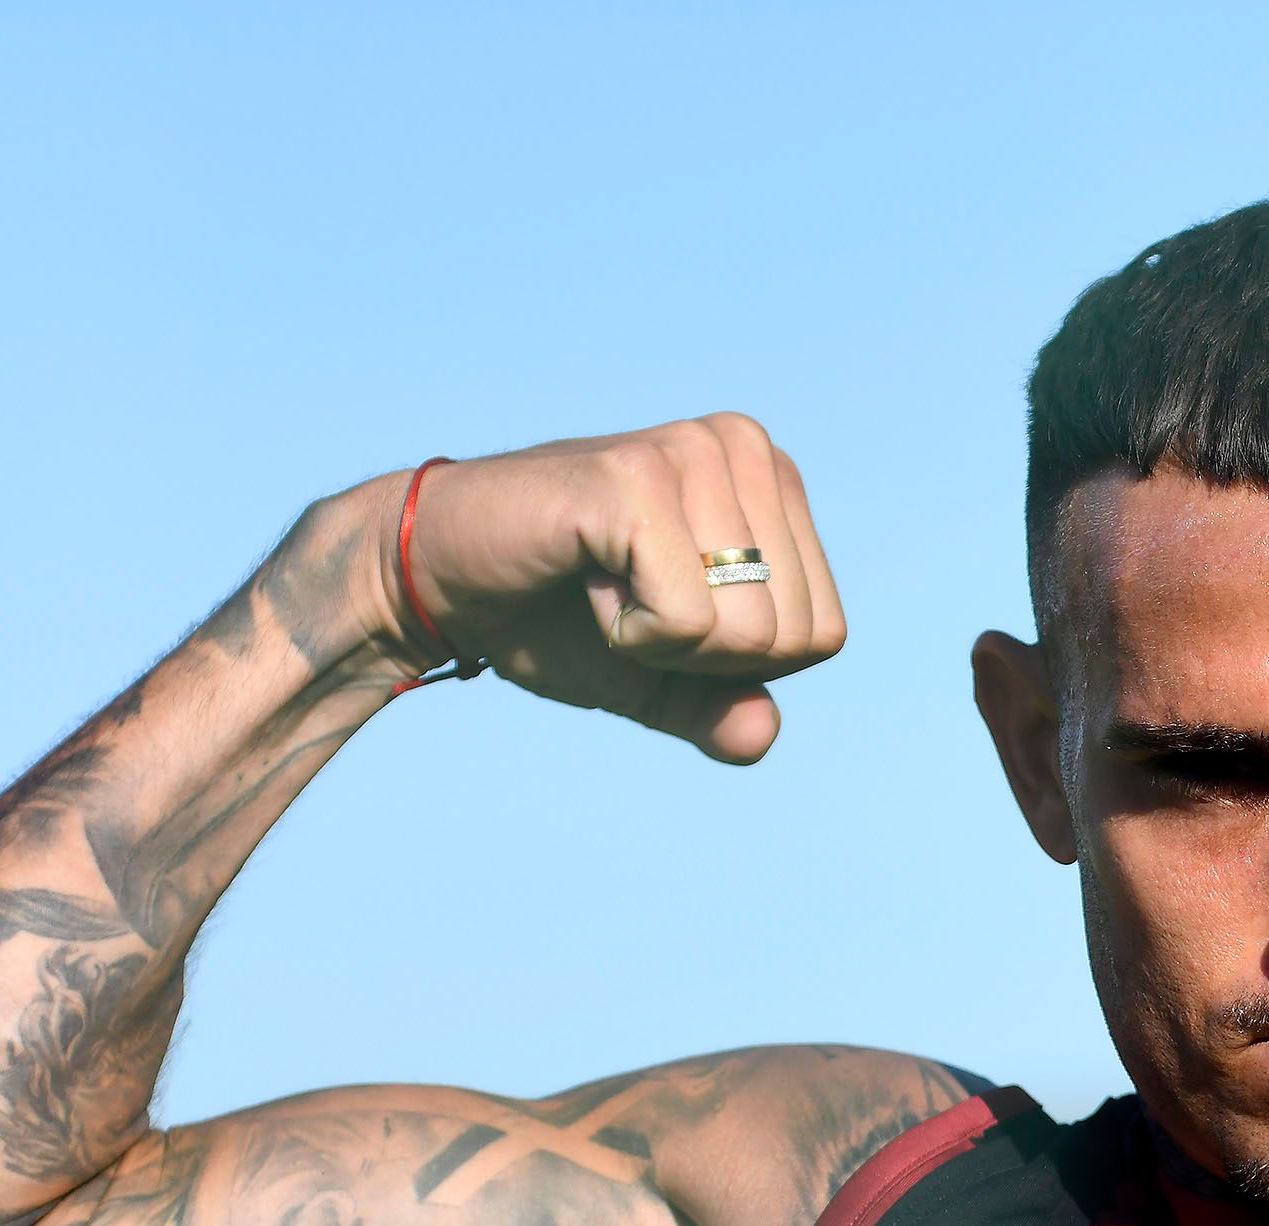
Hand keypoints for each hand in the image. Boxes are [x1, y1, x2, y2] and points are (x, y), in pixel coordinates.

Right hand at [400, 413, 845, 762]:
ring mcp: (692, 452)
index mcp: (772, 480)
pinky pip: (687, 620)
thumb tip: (761, 736)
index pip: (824, 634)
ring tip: (604, 581)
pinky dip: (629, 633)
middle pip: (793, 637)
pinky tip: (585, 576)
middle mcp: (743, 446)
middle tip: (627, 598)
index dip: (738, 664)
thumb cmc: (556, 619)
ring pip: (748, 633)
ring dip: (661, 641)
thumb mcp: (662, 679)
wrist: (444, 583)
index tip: (662, 610)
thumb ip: (723, 708)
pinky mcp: (636, 480)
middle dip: (704, 655)